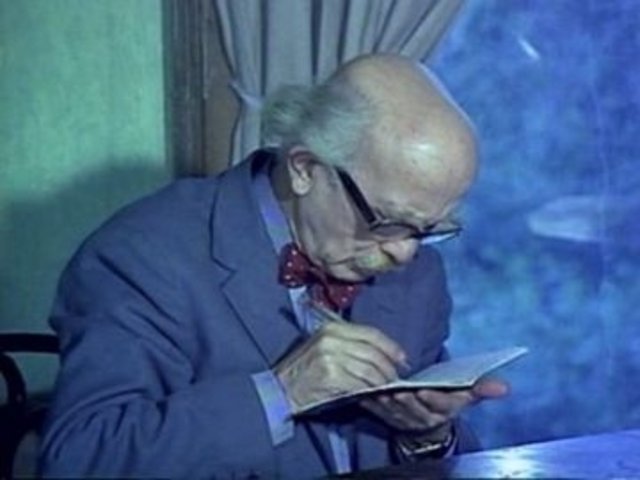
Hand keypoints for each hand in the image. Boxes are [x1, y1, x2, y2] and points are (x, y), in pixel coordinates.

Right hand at [274, 322, 406, 410]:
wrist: (280, 388)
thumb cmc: (303, 370)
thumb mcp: (323, 347)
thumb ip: (348, 344)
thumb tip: (380, 353)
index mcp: (332, 328)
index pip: (370, 333)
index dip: (390, 346)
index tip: (402, 358)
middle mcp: (332, 338)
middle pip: (373, 351)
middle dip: (389, 366)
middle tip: (397, 378)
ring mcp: (331, 356)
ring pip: (369, 368)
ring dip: (382, 381)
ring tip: (387, 388)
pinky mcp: (330, 375)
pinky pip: (359, 383)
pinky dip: (370, 390)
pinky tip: (373, 395)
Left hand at [360, 378, 507, 434]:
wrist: (426, 424)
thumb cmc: (445, 402)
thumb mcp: (465, 396)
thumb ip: (482, 389)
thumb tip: (505, 388)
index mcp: (443, 410)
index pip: (440, 405)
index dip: (432, 399)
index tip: (424, 390)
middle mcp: (422, 416)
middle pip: (413, 407)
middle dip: (405, 398)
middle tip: (397, 387)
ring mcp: (402, 418)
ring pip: (392, 409)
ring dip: (385, 399)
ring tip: (379, 387)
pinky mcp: (384, 415)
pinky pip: (375, 408)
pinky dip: (369, 399)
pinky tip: (364, 389)